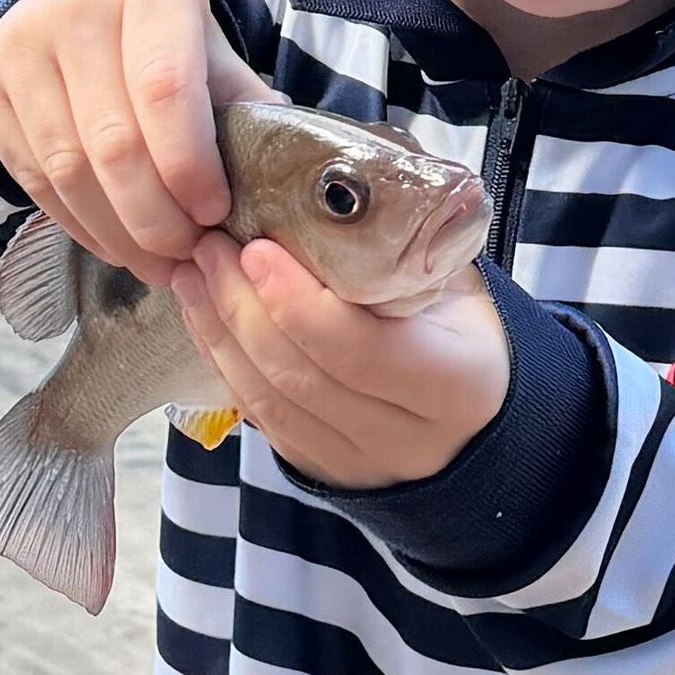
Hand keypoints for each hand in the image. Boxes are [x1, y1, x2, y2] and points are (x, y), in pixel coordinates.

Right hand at [0, 0, 253, 278]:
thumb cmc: (153, 31)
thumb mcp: (203, 44)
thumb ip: (240, 100)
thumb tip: (281, 173)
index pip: (164, 87)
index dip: (189, 163)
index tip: (214, 213)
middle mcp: (75, 11)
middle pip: (113, 143)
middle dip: (157, 216)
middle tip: (190, 253)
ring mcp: (22, 51)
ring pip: (68, 170)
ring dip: (118, 233)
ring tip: (158, 263)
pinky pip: (33, 179)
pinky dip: (80, 226)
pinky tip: (116, 248)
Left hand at [167, 237, 509, 491]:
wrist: (482, 420)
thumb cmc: (466, 333)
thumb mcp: (457, 289)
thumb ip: (400, 260)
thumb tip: (315, 202)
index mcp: (453, 384)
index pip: (360, 351)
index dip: (298, 304)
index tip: (257, 251)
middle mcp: (408, 439)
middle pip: (303, 377)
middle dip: (242, 308)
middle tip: (209, 248)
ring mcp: (362, 464)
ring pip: (272, 405)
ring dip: (220, 335)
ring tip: (192, 276)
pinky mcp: (325, 472)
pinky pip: (263, 423)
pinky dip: (225, 369)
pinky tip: (204, 321)